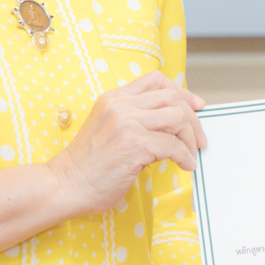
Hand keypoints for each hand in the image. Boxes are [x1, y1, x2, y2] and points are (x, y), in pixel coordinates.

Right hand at [51, 71, 205, 215]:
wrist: (65, 184)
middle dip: (193, 118)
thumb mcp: (108, 129)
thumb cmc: (87, 165)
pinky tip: (185, 165)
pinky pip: (173, 145)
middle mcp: (121, 105)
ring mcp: (127, 123)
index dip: (181, 91)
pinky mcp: (134, 145)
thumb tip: (170, 126)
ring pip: (177, 117)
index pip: (156, 80)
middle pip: (172, 97)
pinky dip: (185, 156)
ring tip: (192, 154)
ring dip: (191, 138)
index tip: (195, 105)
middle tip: (199, 138)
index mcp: (114, 98)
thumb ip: (134, 120)